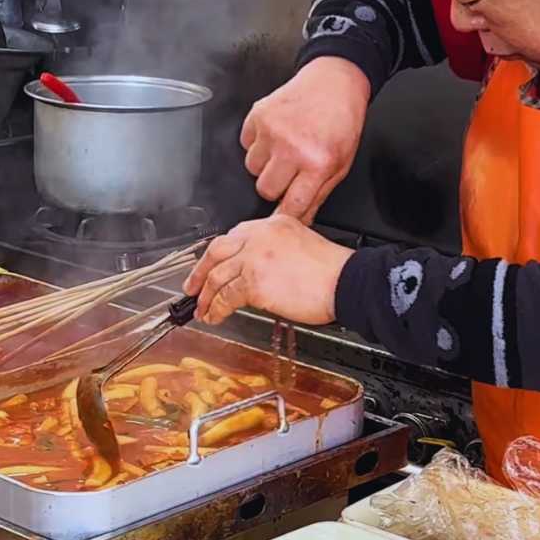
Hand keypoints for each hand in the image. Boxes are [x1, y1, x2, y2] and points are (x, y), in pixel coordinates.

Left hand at [186, 216, 348, 325]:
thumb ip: (273, 247)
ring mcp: (254, 259)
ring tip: (202, 310)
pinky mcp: (255, 283)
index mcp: (271, 223)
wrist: (347, 282)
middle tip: (191, 287)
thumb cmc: (332, 270)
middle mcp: (259, 237)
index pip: (233, 236)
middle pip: (216, 251)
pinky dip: (217, 309)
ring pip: (218, 277)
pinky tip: (216, 316)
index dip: (216, 255)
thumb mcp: (301, 241)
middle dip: (199, 272)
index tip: (209, 266)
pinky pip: (226, 297)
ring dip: (206, 296)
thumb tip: (253, 268)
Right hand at [242, 56, 371, 221]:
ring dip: (265, 164)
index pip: (291, 206)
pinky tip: (276, 133)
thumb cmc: (342, 121)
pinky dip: (257, 143)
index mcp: (318, 164)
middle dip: (275, 186)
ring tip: (284, 148)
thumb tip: (300, 221)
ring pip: (252, 168)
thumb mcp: (340, 165)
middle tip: (290, 171)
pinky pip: (245, 144)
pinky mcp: (258, 115)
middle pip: (265, 189)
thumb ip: (318, 196)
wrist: (334, 83)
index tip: (283, 214)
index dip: (286, 213)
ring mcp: (272, 131)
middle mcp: (292, 148)